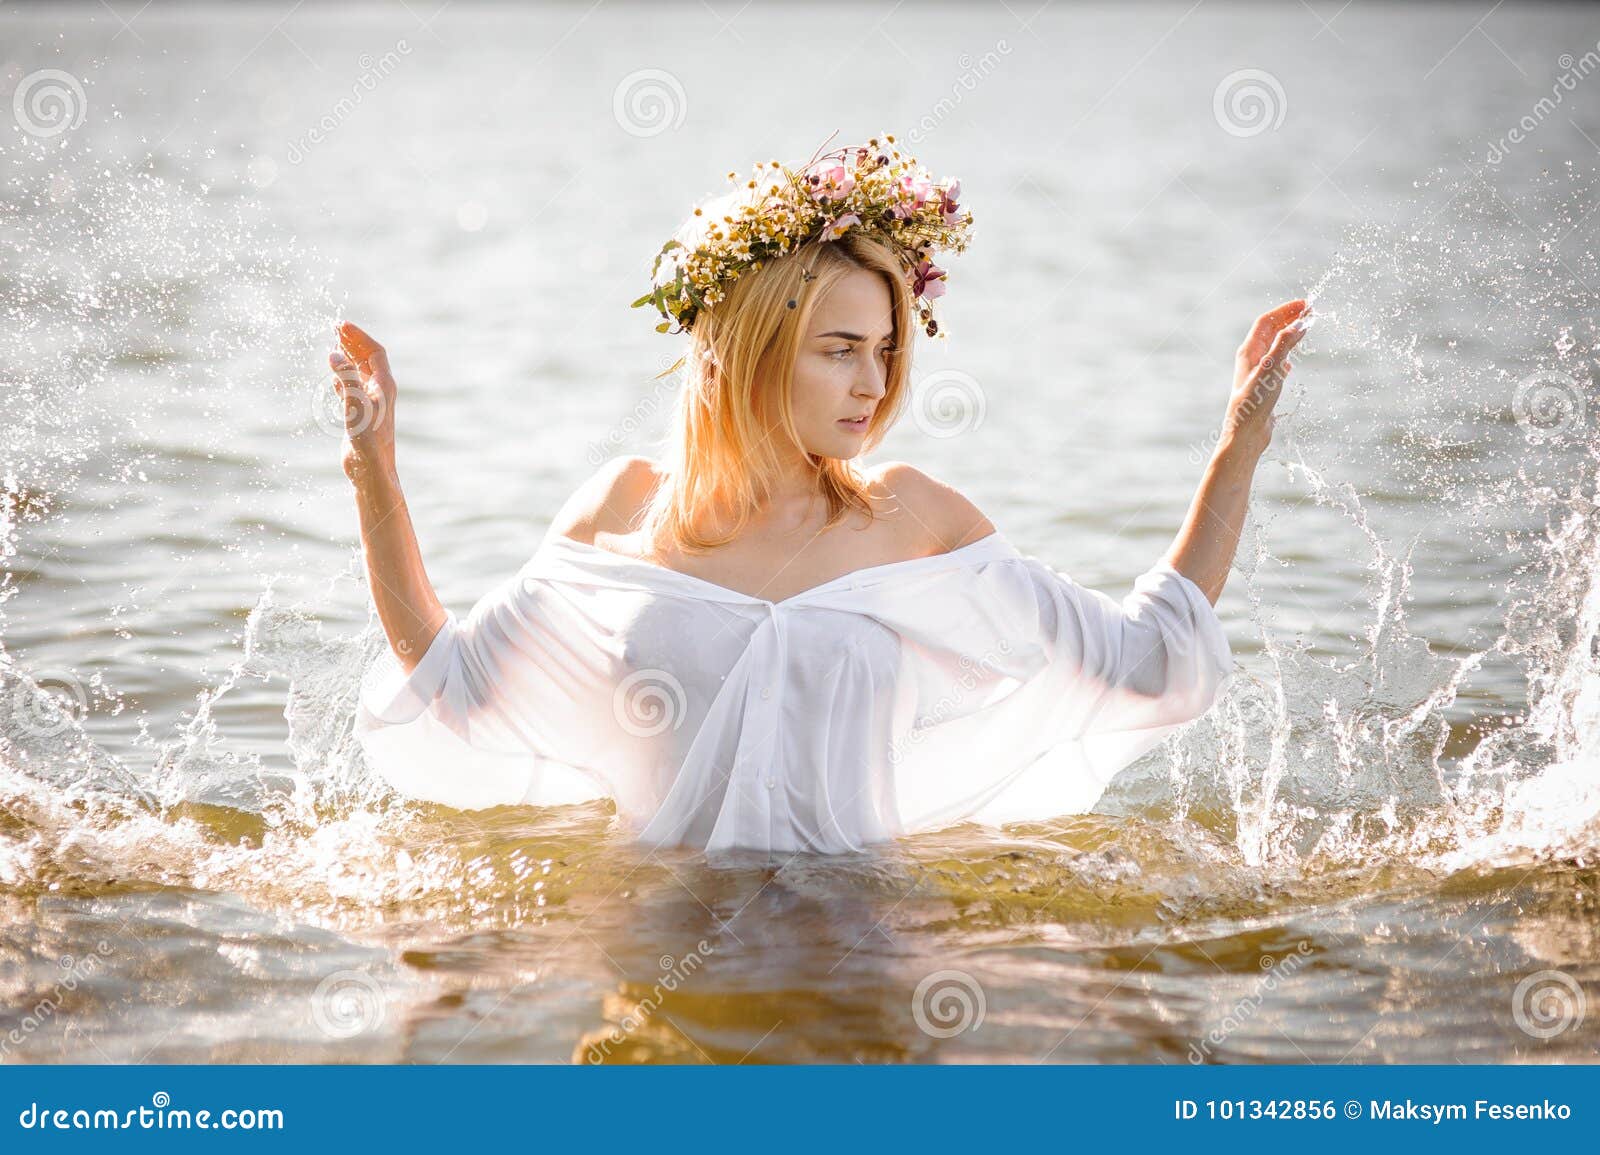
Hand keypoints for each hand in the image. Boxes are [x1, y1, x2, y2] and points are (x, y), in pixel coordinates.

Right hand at [330, 321, 397, 485]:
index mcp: (385, 387)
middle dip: (352, 342)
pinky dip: (343, 378)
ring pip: (360, 373)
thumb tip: (334, 354)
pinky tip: (334, 377)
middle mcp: (380, 393)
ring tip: (334, 345)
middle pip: (368, 359)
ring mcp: (371, 404)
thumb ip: (347, 379)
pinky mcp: (361, 416)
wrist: (371, 470)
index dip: (359, 337)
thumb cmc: (368, 440)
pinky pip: (353, 389)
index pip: (374, 352)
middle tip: (335, 327)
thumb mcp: (356, 406)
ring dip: (348, 358)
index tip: (340, 325)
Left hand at [1222, 299, 1308, 460]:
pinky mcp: (1262, 387)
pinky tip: (1291, 363)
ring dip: (1289, 335)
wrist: (1246, 434)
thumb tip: (1300, 322)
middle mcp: (1250, 359)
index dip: (1285, 310)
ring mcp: (1256, 373)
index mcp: (1248, 351)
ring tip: (1305, 329)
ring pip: (1273, 347)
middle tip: (1310, 311)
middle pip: (1270, 331)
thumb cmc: (1255, 403)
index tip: (1305, 304)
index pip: (1266, 321)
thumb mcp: (1271, 370)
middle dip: (1289, 319)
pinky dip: (1286, 356)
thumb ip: (1285, 345)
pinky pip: (1275, 364)